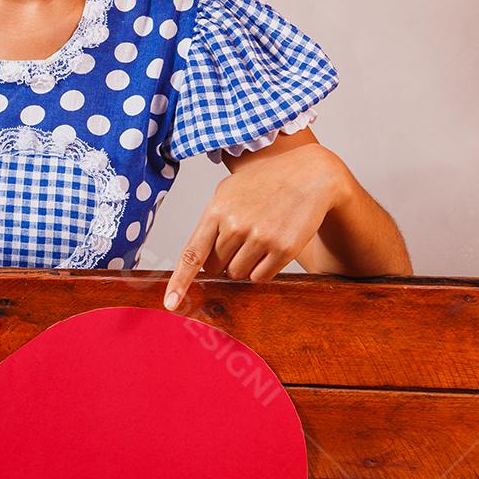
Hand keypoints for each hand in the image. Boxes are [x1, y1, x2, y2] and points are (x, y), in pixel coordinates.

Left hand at [162, 144, 350, 309]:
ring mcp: (260, 238)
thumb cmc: (264, 183)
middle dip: (223, 261)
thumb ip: (211, 222)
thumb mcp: (228, 191)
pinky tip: (271, 247)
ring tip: (258, 239)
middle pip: (216, 268)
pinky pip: (261, 277)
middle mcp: (236, 226)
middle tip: (240, 241)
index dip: (180, 281)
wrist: (308, 175)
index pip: (192, 254)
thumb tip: (198, 260)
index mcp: (217, 211)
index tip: (170, 303)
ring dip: (244, 265)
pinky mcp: (283, 249)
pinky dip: (262, 269)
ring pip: (238, 274)